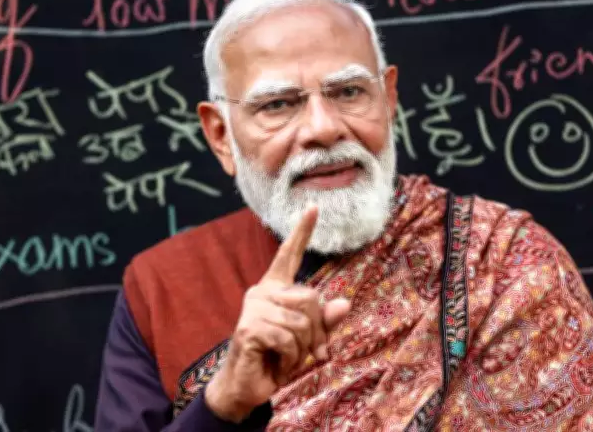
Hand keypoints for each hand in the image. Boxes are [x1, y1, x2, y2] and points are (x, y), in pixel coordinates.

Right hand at [204, 205, 351, 422]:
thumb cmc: (276, 358)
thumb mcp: (307, 340)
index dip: (302, 231)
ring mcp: (253, 309)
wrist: (247, 386)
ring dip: (302, 349)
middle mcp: (261, 292)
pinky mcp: (248, 328)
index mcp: (275, 288)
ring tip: (287, 359)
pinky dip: (290, 359)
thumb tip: (345, 304)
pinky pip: (288, 339)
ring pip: (301, 322)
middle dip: (316, 332)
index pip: (290, 255)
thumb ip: (324, 322)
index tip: (314, 207)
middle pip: (311, 298)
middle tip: (307, 353)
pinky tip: (277, 365)